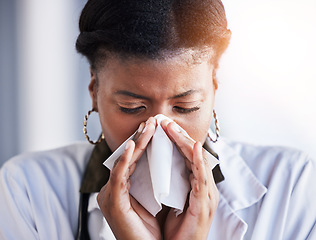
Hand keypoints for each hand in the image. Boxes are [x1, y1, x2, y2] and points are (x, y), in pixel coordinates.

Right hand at [97, 117, 160, 239]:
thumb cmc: (153, 230)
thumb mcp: (154, 199)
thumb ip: (153, 180)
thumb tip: (166, 161)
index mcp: (122, 188)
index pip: (134, 160)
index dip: (144, 142)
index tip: (155, 127)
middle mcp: (114, 189)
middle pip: (128, 158)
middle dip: (141, 138)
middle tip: (153, 121)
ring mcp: (111, 196)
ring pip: (124, 163)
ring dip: (137, 143)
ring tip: (148, 126)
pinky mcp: (114, 203)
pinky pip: (119, 177)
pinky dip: (125, 160)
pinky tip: (133, 146)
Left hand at [161, 120, 218, 239]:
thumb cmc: (170, 230)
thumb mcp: (166, 201)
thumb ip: (165, 183)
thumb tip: (150, 167)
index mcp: (194, 186)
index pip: (186, 157)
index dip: (175, 140)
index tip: (162, 127)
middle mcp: (202, 188)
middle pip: (192, 155)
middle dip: (178, 136)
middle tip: (165, 121)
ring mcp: (206, 195)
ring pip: (198, 161)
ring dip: (185, 142)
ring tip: (172, 128)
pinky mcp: (204, 204)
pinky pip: (202, 178)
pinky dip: (199, 161)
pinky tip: (194, 147)